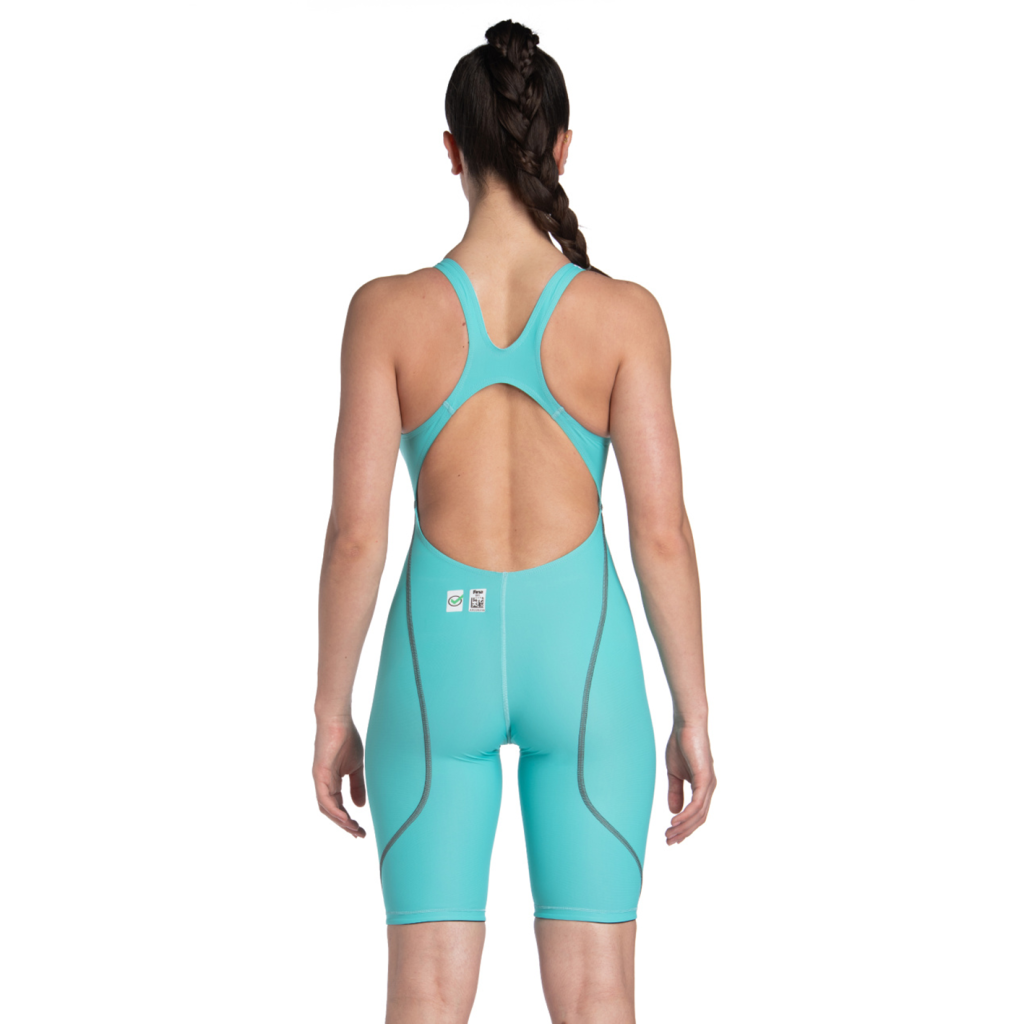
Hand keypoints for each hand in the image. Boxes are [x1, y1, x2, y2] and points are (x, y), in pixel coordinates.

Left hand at [313, 719, 366, 837]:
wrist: (338, 719)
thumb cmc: (346, 738)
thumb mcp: (356, 767)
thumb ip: (357, 786)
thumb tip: (359, 807)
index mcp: (332, 782)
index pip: (338, 807)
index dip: (349, 820)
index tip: (361, 830)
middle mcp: (323, 784)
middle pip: (331, 812)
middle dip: (346, 825)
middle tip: (360, 834)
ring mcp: (320, 780)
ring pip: (327, 808)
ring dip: (340, 821)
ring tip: (354, 829)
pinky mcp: (319, 774)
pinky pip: (324, 798)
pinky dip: (334, 810)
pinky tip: (344, 817)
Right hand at [665, 723, 715, 844]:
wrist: (686, 724)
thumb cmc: (681, 744)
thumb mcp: (674, 773)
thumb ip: (675, 792)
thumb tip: (674, 811)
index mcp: (703, 787)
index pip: (697, 814)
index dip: (685, 827)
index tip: (672, 836)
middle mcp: (709, 788)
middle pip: (699, 818)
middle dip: (684, 832)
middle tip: (669, 841)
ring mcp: (709, 784)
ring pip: (699, 814)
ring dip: (684, 827)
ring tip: (669, 833)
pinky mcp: (705, 779)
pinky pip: (697, 803)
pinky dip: (686, 814)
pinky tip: (675, 820)